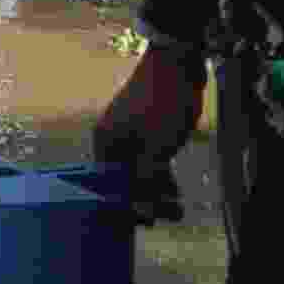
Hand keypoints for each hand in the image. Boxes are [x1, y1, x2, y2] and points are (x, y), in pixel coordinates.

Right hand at [92, 40, 205, 222]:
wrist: (177, 59)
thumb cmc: (163, 102)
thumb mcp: (157, 148)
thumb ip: (147, 181)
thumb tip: (141, 214)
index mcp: (106, 143)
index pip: (110, 186)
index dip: (126, 207)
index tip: (144, 224)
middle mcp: (113, 139)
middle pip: (126, 180)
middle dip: (147, 201)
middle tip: (169, 216)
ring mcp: (131, 133)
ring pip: (141, 170)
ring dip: (157, 189)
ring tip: (178, 208)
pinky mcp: (148, 128)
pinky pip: (151, 158)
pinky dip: (162, 173)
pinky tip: (176, 189)